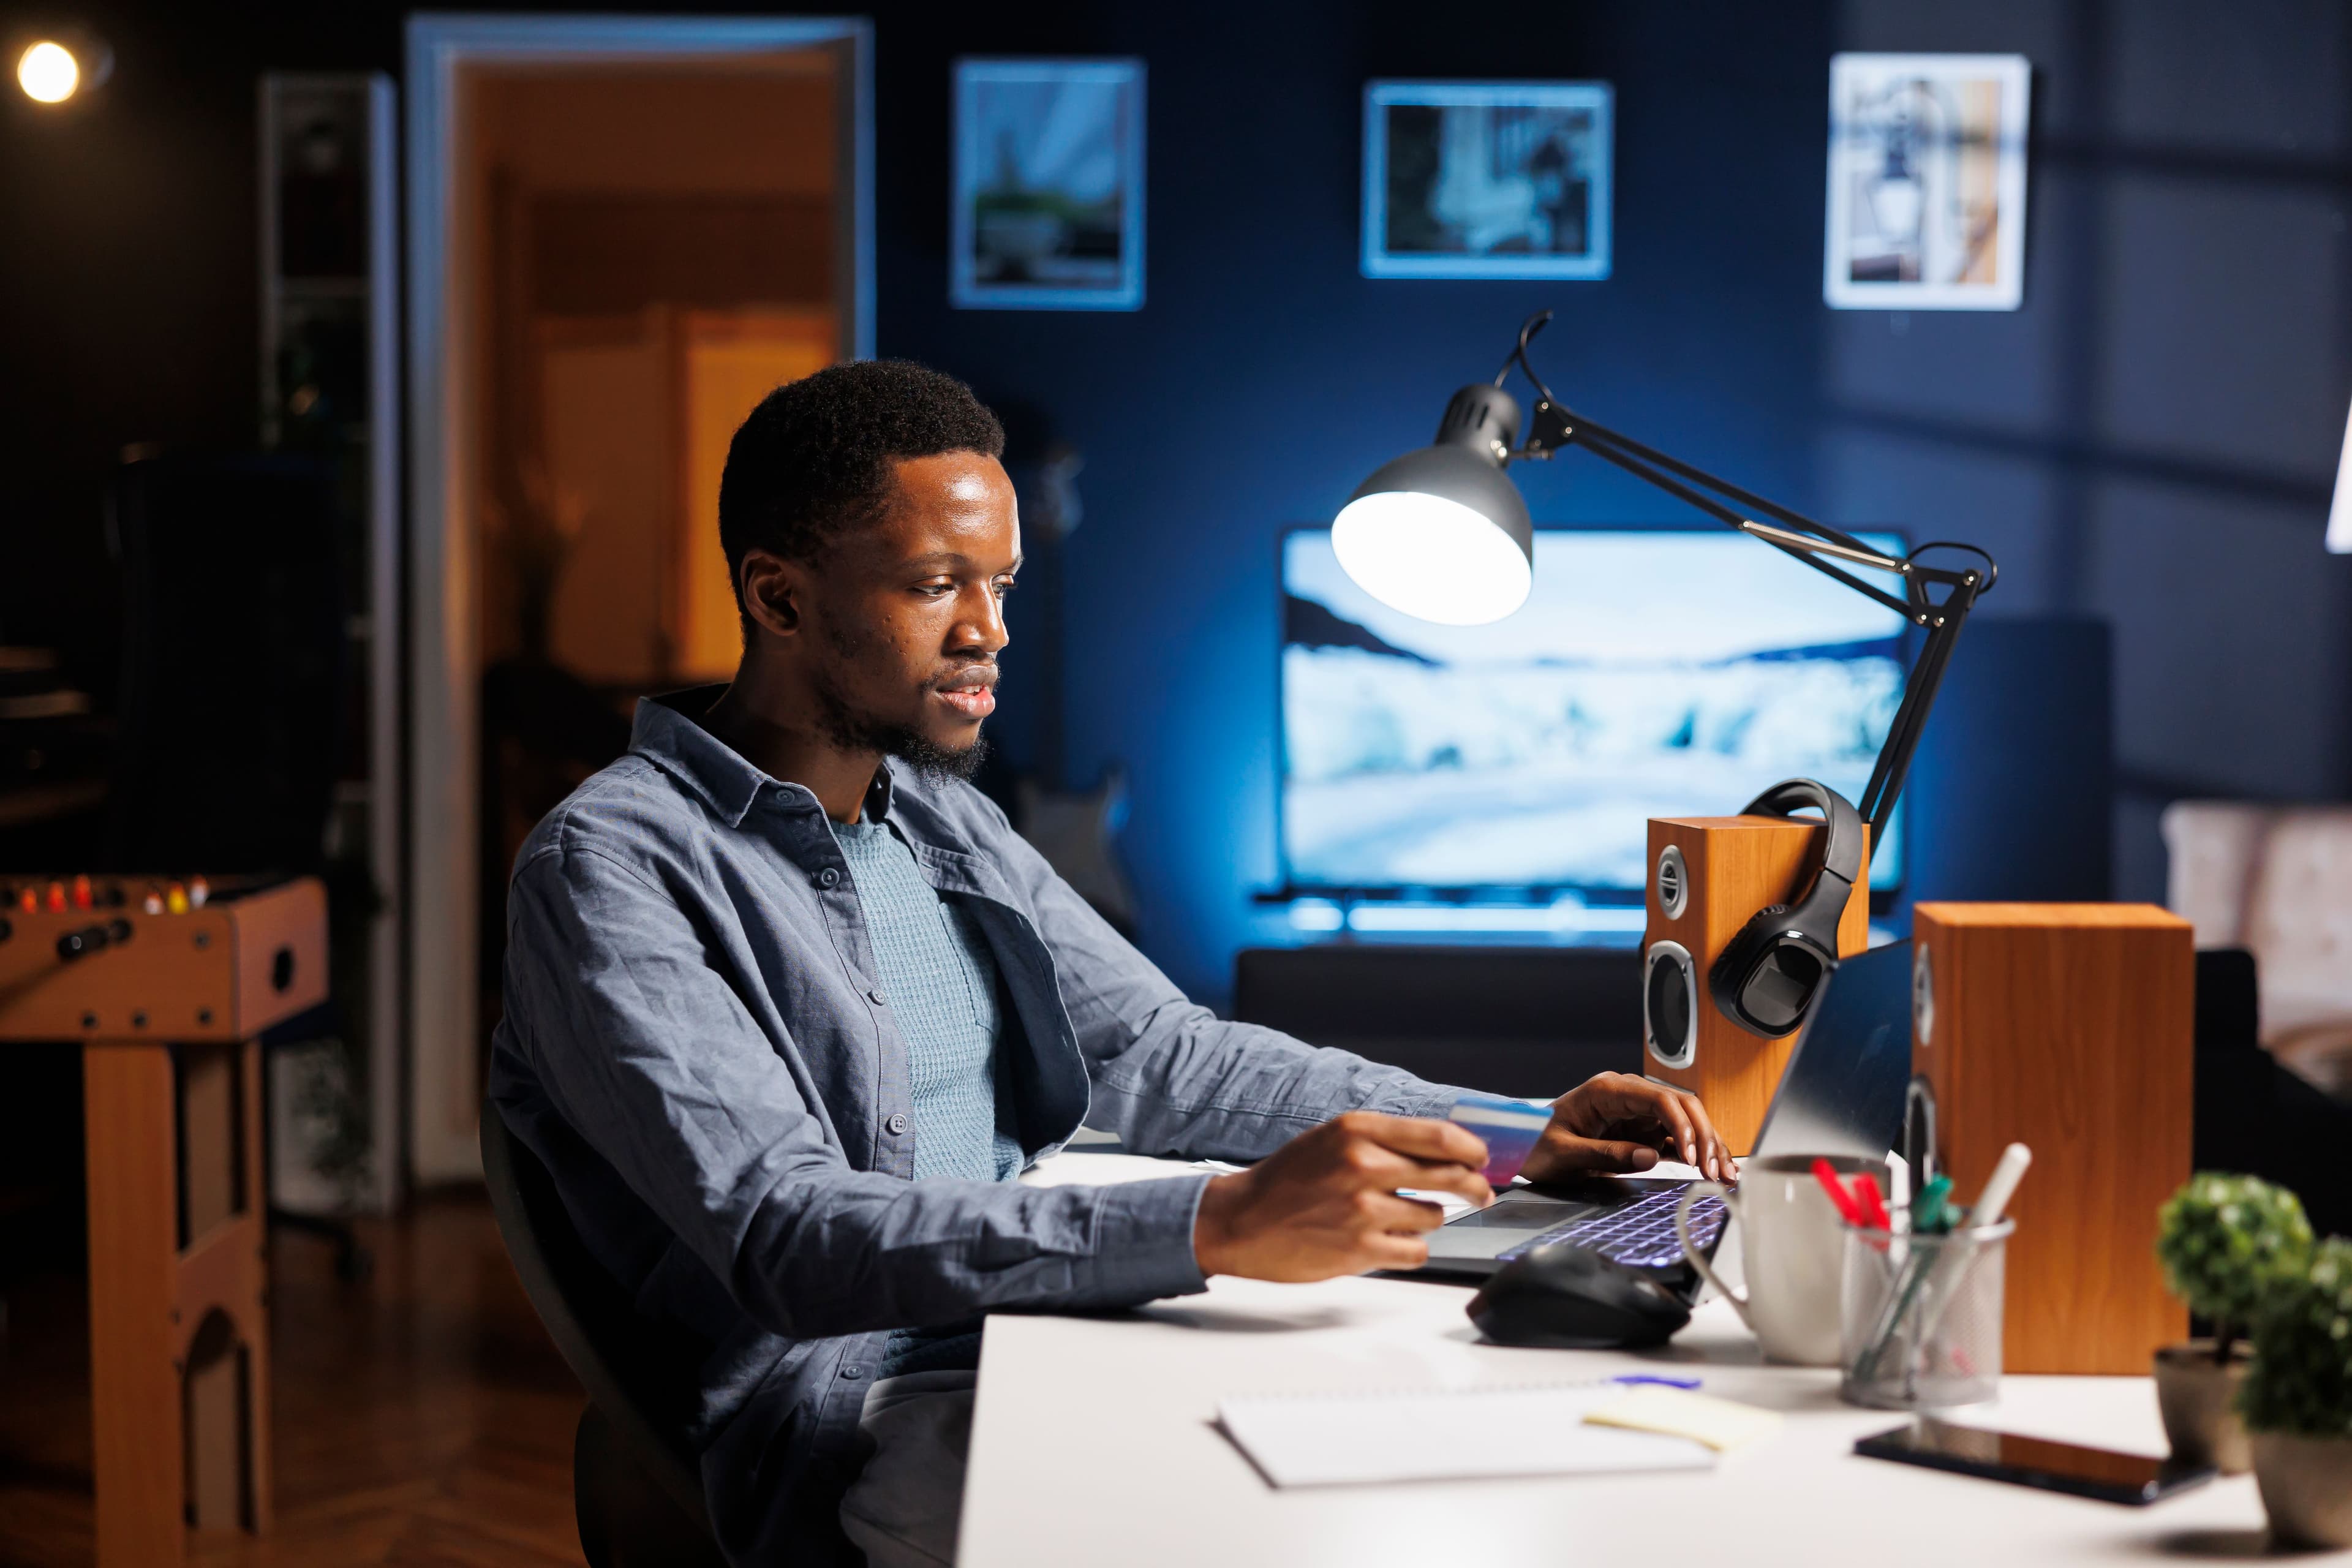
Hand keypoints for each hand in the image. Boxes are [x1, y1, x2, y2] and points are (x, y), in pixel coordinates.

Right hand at [1192, 1111, 1493, 1280]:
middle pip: (1450, 1175)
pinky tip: (1387, 1241)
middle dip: (1473, 1186)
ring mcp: (1363, 1209)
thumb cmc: (1287, 1179)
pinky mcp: (1361, 1249)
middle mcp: (1363, 1165)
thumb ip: (1383, 1141)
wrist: (1240, 1220)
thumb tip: (1446, 1150)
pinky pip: (1416, 1250)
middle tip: (1479, 1192)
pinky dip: (1409, 1248)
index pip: (1439, 1135)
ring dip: (1426, 1219)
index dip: (1471, 1149)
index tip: (1481, 1158)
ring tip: (1396, 1218)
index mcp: (1356, 1130)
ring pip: (1434, 1216)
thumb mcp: (1332, 1140)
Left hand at [1518, 1072, 1735, 1184]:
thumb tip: (1650, 1157)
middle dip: (1703, 1136)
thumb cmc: (1536, 1143)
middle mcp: (1627, 1096)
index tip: (1691, 1155)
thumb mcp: (1563, 1154)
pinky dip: (1697, 1154)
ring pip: (1685, 1122)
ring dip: (1708, 1146)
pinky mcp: (1642, 1132)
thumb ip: (1605, 1154)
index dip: (1680, 1124)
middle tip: (1714, 1170)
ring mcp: (1637, 1114)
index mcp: (1606, 1089)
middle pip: (1680, 1106)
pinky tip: (1714, 1170)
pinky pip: (1676, 1140)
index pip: (1658, 1097)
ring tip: (1725, 1174)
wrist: (1522, 1146)